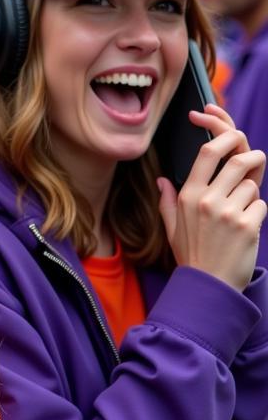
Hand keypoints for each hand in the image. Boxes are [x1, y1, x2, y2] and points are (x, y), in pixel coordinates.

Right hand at [158, 104, 266, 291]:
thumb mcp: (171, 227)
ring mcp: (227, 212)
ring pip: (253, 184)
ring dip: (254, 191)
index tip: (231, 133)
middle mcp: (207, 200)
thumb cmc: (191, 255)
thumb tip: (162, 181)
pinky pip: (262, 205)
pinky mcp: (247, 226)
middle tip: (255, 158)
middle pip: (238, 159)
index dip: (223, 134)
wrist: (208, 286)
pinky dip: (259, 213)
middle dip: (252, 155)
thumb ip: (167, 201)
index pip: (207, 152)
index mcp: (188, 196)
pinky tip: (247, 228)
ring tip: (245, 206)